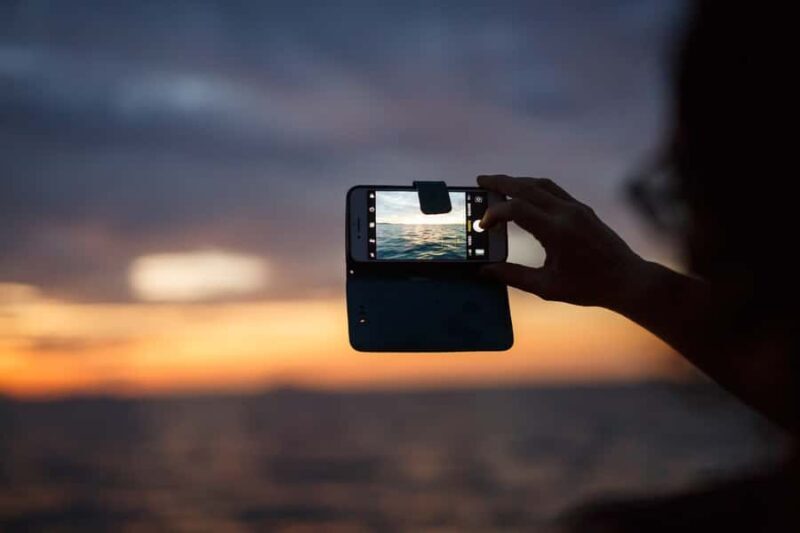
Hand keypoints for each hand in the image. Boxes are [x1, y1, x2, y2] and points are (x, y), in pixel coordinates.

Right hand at [478, 174, 646, 307]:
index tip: (483, 224)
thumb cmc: (588, 287)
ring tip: (498, 184)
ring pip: (541, 184)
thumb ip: (513, 276)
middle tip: (480, 181)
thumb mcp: (547, 287)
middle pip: (526, 187)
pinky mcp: (583, 209)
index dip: (495, 213)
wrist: (627, 280)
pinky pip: (554, 190)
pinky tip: (524, 194)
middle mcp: (567, 213)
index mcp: (557, 232)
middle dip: (500, 182)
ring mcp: (577, 208)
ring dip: (518, 181)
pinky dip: (534, 187)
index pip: (517, 209)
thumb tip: (485, 270)